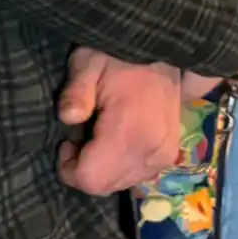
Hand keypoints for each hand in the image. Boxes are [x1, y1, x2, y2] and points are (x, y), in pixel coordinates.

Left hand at [56, 50, 183, 193]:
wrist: (164, 52)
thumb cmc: (120, 56)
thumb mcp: (88, 62)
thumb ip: (76, 91)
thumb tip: (68, 117)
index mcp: (130, 131)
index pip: (91, 179)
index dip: (69, 168)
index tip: (67, 141)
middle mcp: (152, 152)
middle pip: (104, 186)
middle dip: (85, 167)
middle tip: (82, 135)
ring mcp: (164, 157)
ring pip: (120, 184)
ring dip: (103, 167)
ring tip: (100, 134)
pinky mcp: (169, 157)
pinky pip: (135, 176)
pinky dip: (120, 165)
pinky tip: (118, 139)